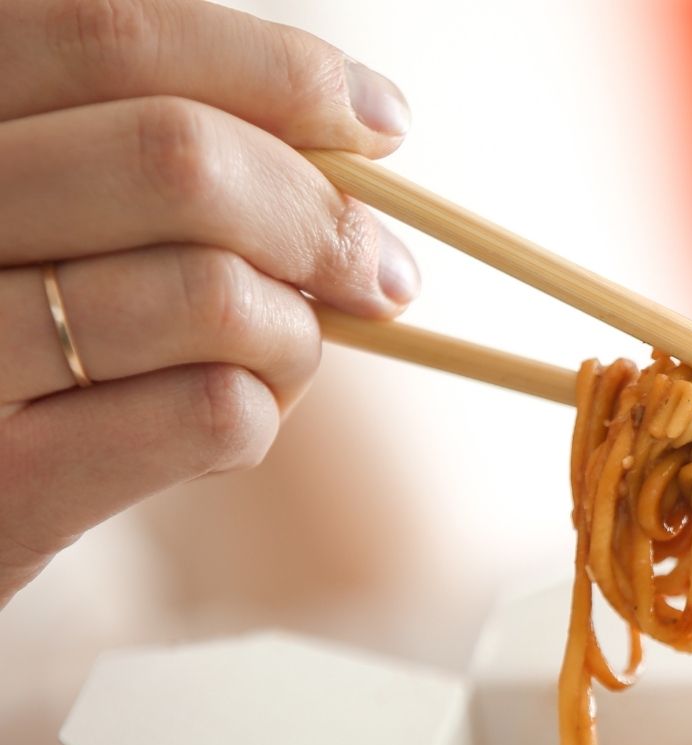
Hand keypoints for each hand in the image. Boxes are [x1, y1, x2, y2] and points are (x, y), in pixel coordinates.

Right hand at [0, 0, 419, 608]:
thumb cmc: (13, 341)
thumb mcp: (49, 214)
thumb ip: (154, 156)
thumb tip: (364, 121)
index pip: (108, 37)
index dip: (277, 72)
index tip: (381, 121)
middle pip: (176, 159)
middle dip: (321, 215)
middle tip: (386, 272)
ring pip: (212, 294)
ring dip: (296, 333)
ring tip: (285, 359)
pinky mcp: (4, 486)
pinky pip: (208, 412)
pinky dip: (263, 415)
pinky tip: (233, 424)